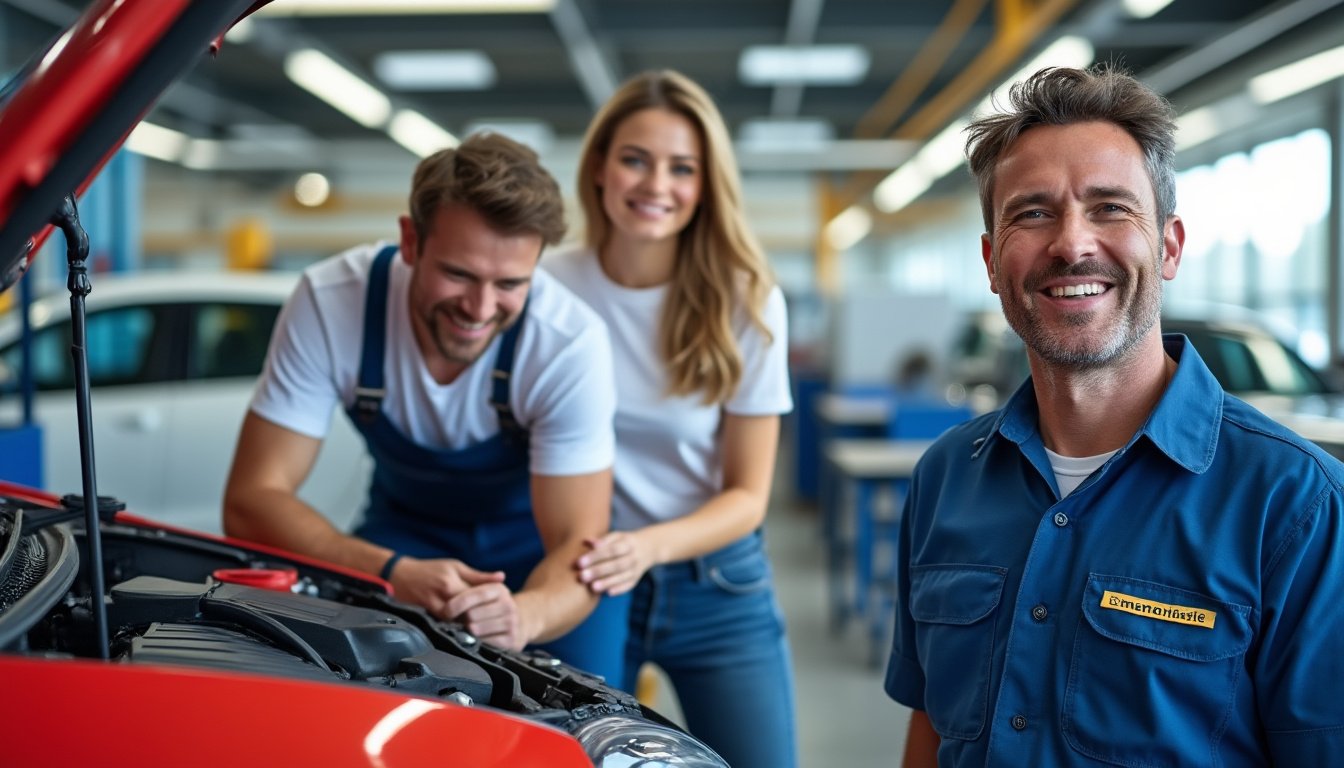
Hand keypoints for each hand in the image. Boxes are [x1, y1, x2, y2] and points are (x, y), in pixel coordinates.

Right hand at [389, 557, 522, 648]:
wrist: (399, 575)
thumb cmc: (430, 569)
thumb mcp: (456, 567)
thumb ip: (479, 576)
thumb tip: (502, 578)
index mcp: (451, 584)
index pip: (476, 600)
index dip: (488, 608)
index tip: (498, 612)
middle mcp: (441, 598)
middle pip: (467, 615)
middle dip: (479, 620)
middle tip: (491, 625)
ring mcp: (431, 609)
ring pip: (455, 624)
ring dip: (466, 626)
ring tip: (478, 629)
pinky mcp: (424, 617)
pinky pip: (442, 626)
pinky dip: (452, 628)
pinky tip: (460, 630)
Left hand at [576, 531, 653, 595]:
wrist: (648, 548)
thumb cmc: (624, 542)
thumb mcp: (617, 536)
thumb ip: (602, 540)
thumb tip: (586, 541)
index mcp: (628, 543)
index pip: (611, 550)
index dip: (595, 556)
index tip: (580, 562)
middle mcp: (633, 557)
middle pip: (617, 565)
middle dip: (599, 571)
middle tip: (582, 576)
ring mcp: (636, 569)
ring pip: (622, 577)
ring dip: (607, 582)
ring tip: (592, 587)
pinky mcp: (636, 580)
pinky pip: (628, 586)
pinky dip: (618, 589)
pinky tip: (606, 593)